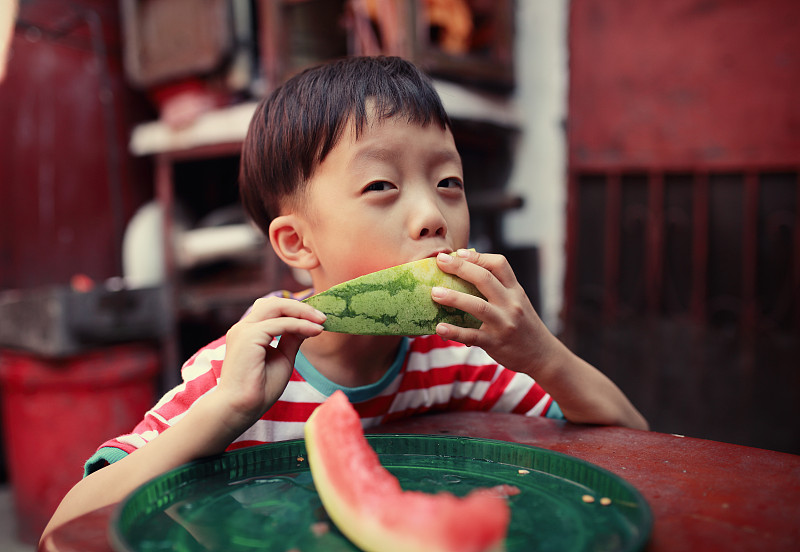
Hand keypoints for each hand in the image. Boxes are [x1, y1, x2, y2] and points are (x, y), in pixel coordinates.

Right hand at [215, 297, 325, 429]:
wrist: (241, 409)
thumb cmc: (260, 389)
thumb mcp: (283, 358)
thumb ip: (292, 339)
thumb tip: (308, 324)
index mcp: (249, 332)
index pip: (273, 310)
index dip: (296, 310)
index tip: (318, 319)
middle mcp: (244, 327)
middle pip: (274, 303)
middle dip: (301, 307)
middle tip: (323, 317)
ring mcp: (244, 330)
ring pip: (276, 306)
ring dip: (302, 311)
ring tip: (321, 321)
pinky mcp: (249, 336)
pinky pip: (281, 323)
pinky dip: (300, 324)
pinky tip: (315, 331)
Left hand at [432, 249, 556, 371]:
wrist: (542, 355)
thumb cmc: (523, 325)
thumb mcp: (518, 302)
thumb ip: (499, 288)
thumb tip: (466, 270)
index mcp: (516, 291)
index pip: (499, 264)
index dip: (477, 256)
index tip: (458, 253)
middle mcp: (511, 304)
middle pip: (485, 279)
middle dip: (460, 267)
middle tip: (439, 261)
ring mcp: (504, 323)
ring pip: (477, 306)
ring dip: (454, 298)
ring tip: (434, 293)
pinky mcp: (495, 342)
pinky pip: (472, 335)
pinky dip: (454, 331)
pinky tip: (439, 327)